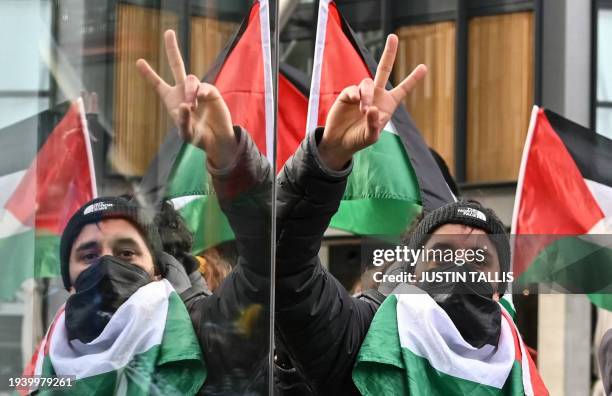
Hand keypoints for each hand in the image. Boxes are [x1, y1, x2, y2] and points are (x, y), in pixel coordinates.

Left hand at [136, 30, 235, 166]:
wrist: (218, 140)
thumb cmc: (199, 137)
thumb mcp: (186, 134)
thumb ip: (182, 121)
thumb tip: (186, 105)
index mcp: (172, 100)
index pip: (158, 84)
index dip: (149, 74)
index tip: (138, 61)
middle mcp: (184, 91)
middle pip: (177, 64)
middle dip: (172, 48)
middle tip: (169, 32)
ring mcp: (198, 90)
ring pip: (190, 79)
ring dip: (189, 91)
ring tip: (191, 106)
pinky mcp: (211, 92)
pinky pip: (203, 87)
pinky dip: (199, 93)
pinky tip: (199, 101)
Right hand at [319, 34, 426, 169]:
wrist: (339, 141)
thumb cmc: (359, 139)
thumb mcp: (370, 136)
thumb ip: (374, 124)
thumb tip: (372, 109)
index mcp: (388, 105)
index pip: (403, 90)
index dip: (413, 79)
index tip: (424, 67)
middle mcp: (376, 95)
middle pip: (383, 69)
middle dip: (389, 53)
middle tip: (393, 37)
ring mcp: (361, 93)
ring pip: (367, 83)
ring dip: (367, 96)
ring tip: (364, 110)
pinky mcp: (347, 95)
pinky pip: (354, 89)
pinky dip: (356, 96)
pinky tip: (358, 105)